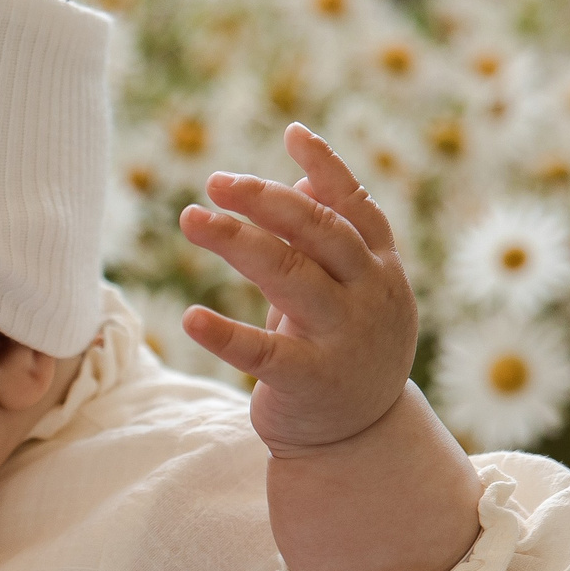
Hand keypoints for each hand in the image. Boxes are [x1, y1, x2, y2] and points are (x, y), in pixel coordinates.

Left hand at [180, 123, 419, 457]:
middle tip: (214, 181)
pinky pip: (262, 353)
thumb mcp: (346, 292)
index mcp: (381, 267)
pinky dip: (225, 334)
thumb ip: (328, 240)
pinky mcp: (309, 380)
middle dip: (266, 201)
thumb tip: (301, 180)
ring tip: (191, 219)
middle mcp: (370, 296)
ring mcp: (343, 338)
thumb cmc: (343, 349)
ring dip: (237, 241)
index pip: (356, 206)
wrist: (360, 438)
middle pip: (319, 232)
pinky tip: (188, 318)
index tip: (291, 132)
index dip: (326, 167)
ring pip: (291, 276)